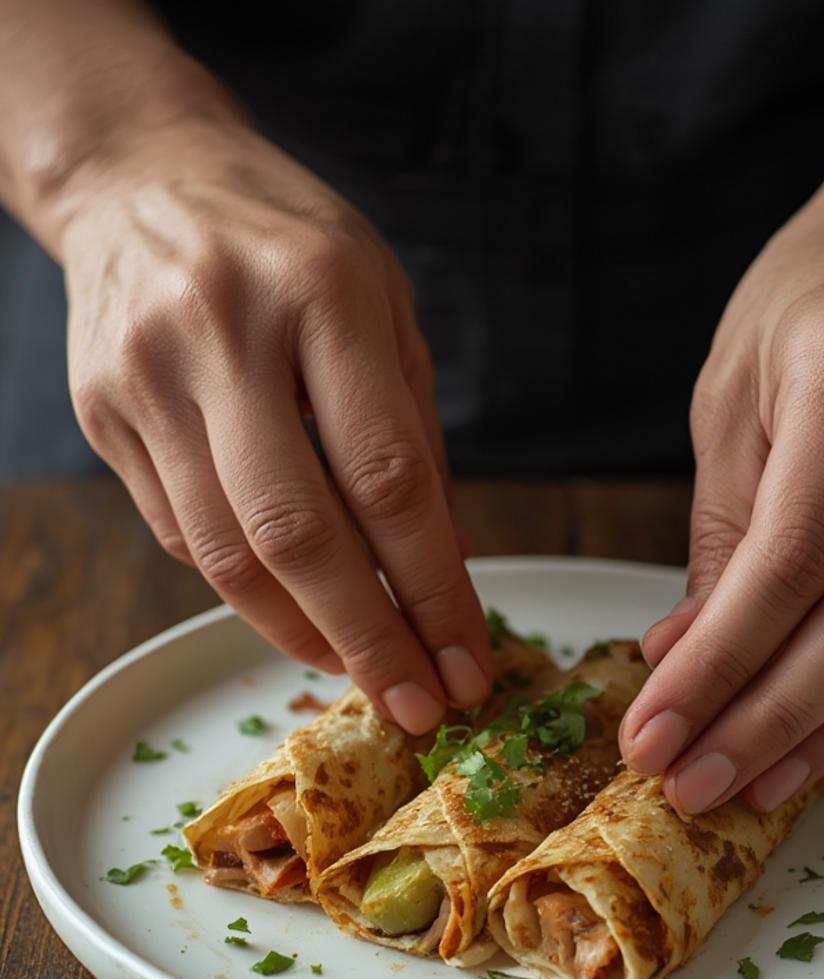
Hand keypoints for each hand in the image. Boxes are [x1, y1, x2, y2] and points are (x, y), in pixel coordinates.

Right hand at [61, 117, 489, 733]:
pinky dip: (250, 591)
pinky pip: (186, 537)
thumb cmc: (288, 242)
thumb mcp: (383, 303)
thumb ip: (413, 431)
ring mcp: (149, 376)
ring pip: (229, 554)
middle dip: (370, 640)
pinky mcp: (104, 414)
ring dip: (305, 634)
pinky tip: (298, 609)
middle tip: (418, 702)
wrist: (141, 177)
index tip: (467, 660)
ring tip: (362, 671)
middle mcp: (225, 332)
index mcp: (322, 291)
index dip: (433, 589)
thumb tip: (441, 568)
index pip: (389, 478)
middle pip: (300, 534)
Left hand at [620, 163, 823, 813]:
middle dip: (770, 719)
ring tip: (749, 784)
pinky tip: (817, 737)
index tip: (655, 733)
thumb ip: (719, 534)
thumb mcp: (730, 396)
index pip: (789, 558)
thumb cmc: (809, 302)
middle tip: (694, 783)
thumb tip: (683, 659)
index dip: (721, 666)